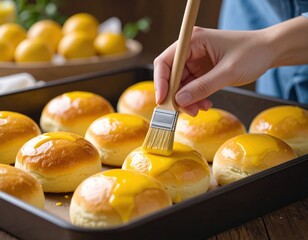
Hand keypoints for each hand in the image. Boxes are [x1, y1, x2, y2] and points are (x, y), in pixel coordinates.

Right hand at [154, 27, 273, 115]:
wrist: (270, 51)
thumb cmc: (252, 53)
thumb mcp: (228, 72)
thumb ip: (203, 87)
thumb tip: (179, 100)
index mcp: (194, 41)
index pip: (166, 62)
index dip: (160, 81)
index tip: (162, 100)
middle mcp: (191, 50)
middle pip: (171, 76)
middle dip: (176, 95)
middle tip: (185, 111)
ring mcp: (196, 61)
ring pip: (181, 84)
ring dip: (187, 100)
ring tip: (199, 110)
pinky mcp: (202, 70)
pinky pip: (192, 87)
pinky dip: (195, 98)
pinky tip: (205, 104)